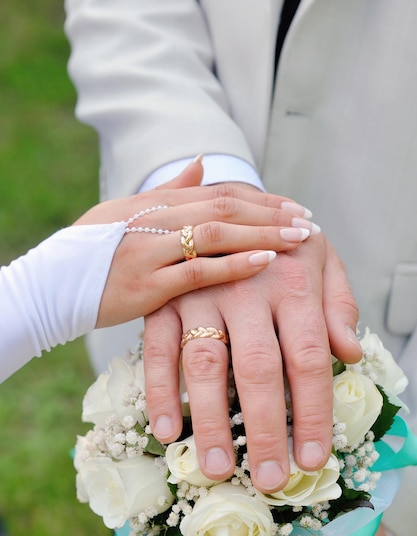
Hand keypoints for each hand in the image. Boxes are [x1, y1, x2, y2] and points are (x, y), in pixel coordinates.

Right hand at [75, 161, 312, 326]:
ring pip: (215, 234)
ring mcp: (150, 252)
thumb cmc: (93, 250)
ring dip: (261, 233)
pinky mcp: (146, 287)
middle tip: (309, 221)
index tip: (295, 207)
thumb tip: (201, 163)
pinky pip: (196, 272)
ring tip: (298, 238)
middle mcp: (154, 221)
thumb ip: (168, 191)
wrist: (53, 285)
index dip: (261, 199)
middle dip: (271, 214)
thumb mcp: (127, 212)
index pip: (218, 193)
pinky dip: (232, 265)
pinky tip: (264, 261)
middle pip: (224, 208)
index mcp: (153, 203)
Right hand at [143, 182, 361, 491]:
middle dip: (265, 428)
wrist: (227, 200)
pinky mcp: (166, 300)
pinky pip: (159, 349)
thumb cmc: (281, 243)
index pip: (310, 357)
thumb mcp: (322, 259)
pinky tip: (165, 429)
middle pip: (259, 368)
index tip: (314, 458)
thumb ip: (338, 304)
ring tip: (214, 468)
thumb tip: (349, 354)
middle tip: (268, 479)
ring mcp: (201, 292)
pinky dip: (160, 390)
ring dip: (209, 419)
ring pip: (206, 363)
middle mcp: (247, 288)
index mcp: (293, 282)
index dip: (313, 412)